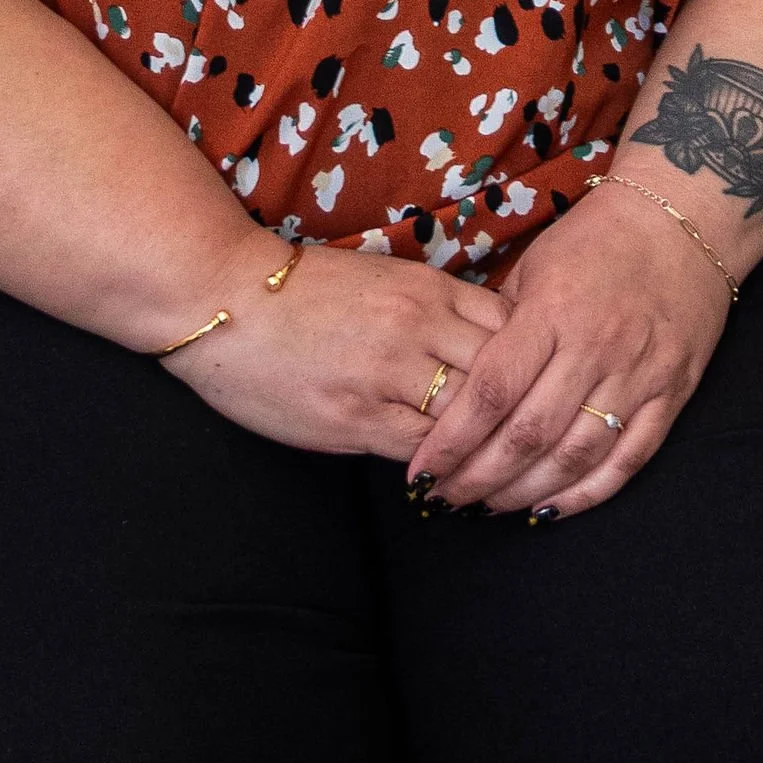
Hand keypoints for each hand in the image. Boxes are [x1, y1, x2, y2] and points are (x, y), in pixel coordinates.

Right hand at [168, 237, 508, 461]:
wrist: (228, 300)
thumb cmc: (304, 292)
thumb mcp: (382, 282)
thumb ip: (432, 311)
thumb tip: (477, 350)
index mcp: (427, 288)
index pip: (510, 327)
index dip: (529, 362)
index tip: (535, 390)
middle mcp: (417, 325)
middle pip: (501, 374)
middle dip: (520, 409)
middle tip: (532, 442)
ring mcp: (388, 372)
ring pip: (468, 417)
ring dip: (484, 448)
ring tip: (498, 472)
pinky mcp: (355, 417)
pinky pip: (422, 451)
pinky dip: (442, 468)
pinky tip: (447, 480)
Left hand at [407, 174, 734, 517]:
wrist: (684, 218)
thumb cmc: (598, 237)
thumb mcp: (534, 264)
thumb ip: (499, 325)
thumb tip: (456, 382)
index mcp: (553, 311)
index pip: (492, 392)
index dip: (452, 441)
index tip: (422, 472)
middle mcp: (596, 347)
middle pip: (528, 436)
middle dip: (478, 479)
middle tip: (446, 499)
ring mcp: (639, 373)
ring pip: (575, 457)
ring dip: (525, 493)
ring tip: (489, 506)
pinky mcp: (673, 392)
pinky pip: (628, 459)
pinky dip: (587, 494)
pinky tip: (551, 508)